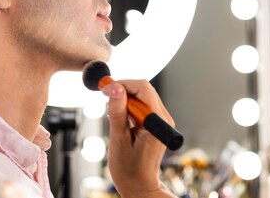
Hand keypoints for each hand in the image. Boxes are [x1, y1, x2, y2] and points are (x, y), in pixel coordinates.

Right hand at [102, 80, 176, 197]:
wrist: (139, 186)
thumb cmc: (129, 169)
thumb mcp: (119, 139)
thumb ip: (117, 111)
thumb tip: (115, 88)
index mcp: (157, 122)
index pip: (143, 89)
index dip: (123, 84)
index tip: (106, 88)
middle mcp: (163, 119)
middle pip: (144, 90)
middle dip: (124, 90)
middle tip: (106, 98)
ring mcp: (161, 121)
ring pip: (143, 96)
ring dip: (126, 100)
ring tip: (113, 115)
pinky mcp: (156, 124)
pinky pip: (143, 106)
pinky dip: (129, 107)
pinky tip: (121, 120)